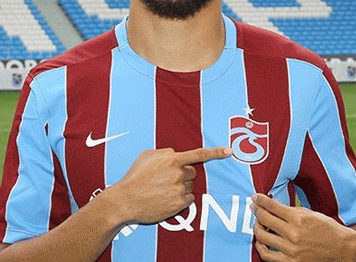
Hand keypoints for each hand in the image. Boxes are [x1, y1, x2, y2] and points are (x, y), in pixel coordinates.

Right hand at [105, 147, 231, 224]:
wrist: (126, 200)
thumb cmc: (134, 177)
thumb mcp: (146, 156)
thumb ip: (164, 153)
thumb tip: (175, 156)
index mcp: (171, 160)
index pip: (198, 154)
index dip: (215, 152)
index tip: (229, 151)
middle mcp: (178, 174)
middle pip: (192, 172)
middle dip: (183, 174)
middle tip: (167, 179)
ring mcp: (179, 190)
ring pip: (190, 186)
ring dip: (181, 186)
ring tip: (162, 190)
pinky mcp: (179, 204)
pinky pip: (189, 199)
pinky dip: (181, 198)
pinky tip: (166, 198)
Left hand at [251, 194, 355, 261]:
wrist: (343, 251)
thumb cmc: (329, 231)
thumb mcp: (313, 215)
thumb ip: (293, 211)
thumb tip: (275, 206)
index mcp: (300, 220)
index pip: (273, 207)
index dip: (261, 201)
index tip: (255, 197)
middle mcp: (294, 235)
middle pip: (265, 220)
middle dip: (257, 211)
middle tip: (254, 208)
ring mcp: (291, 250)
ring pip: (263, 237)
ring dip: (257, 228)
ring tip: (258, 224)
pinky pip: (267, 255)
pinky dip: (261, 247)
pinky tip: (261, 241)